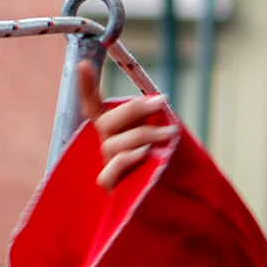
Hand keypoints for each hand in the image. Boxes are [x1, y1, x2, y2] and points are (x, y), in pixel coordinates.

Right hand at [77, 60, 178, 191]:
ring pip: (114, 144)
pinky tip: (144, 155)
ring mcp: (108, 167)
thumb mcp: (166, 137)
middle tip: (161, 102)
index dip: (87, 87)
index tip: (83, 64)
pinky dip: (126, 160)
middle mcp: (108, 147)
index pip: (95, 107)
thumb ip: (156, 122)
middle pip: (106, 122)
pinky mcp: (112, 189)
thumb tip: (157, 101)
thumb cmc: (174, 166)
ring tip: (169, 133)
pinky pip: (110, 172)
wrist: (182, 202)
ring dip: (143, 135)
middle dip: (133, 109)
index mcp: (116, 131)